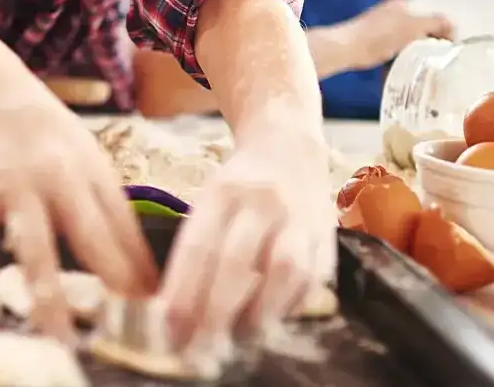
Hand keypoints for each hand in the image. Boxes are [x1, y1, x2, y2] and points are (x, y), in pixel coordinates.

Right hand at [0, 63, 158, 342]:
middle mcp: (58, 176)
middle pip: (90, 237)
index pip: (124, 229)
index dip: (141, 271)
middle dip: (110, 285)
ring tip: (59, 339)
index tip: (158, 312)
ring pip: (34, 245)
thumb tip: (142, 272)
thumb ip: (108, 210)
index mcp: (92, 171)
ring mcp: (14, 182)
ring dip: (47, 294)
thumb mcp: (85, 157)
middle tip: (123, 335)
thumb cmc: (41, 130)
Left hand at [160, 124, 334, 350]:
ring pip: (283, 270)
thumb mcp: (209, 201)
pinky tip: (272, 320)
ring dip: (260, 312)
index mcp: (222, 192)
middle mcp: (261, 201)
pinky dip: (291, 306)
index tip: (168, 328)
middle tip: (199, 348)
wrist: (289, 146)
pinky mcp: (326, 235)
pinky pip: (312, 278)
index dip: (182, 290)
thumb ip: (196, 247)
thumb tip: (174, 310)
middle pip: (237, 261)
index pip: (198, 244)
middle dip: (215, 311)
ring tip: (240, 339)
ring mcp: (298, 217)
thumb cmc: (238, 186)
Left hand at [347, 0, 453, 69]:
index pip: (434, 16)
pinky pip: (396, 50)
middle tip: (435, 61)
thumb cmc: (380, 35)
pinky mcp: (374, 42)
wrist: (345, 48)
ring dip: (415, 54)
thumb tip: (453, 25)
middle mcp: (394, 12)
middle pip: (422, 29)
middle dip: (429, 44)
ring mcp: (383, 27)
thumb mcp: (414, 26)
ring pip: (409, 42)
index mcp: (405, 4)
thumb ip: (437, 22)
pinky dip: (400, 58)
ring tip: (419, 66)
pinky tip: (400, 66)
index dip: (444, 33)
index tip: (447, 51)